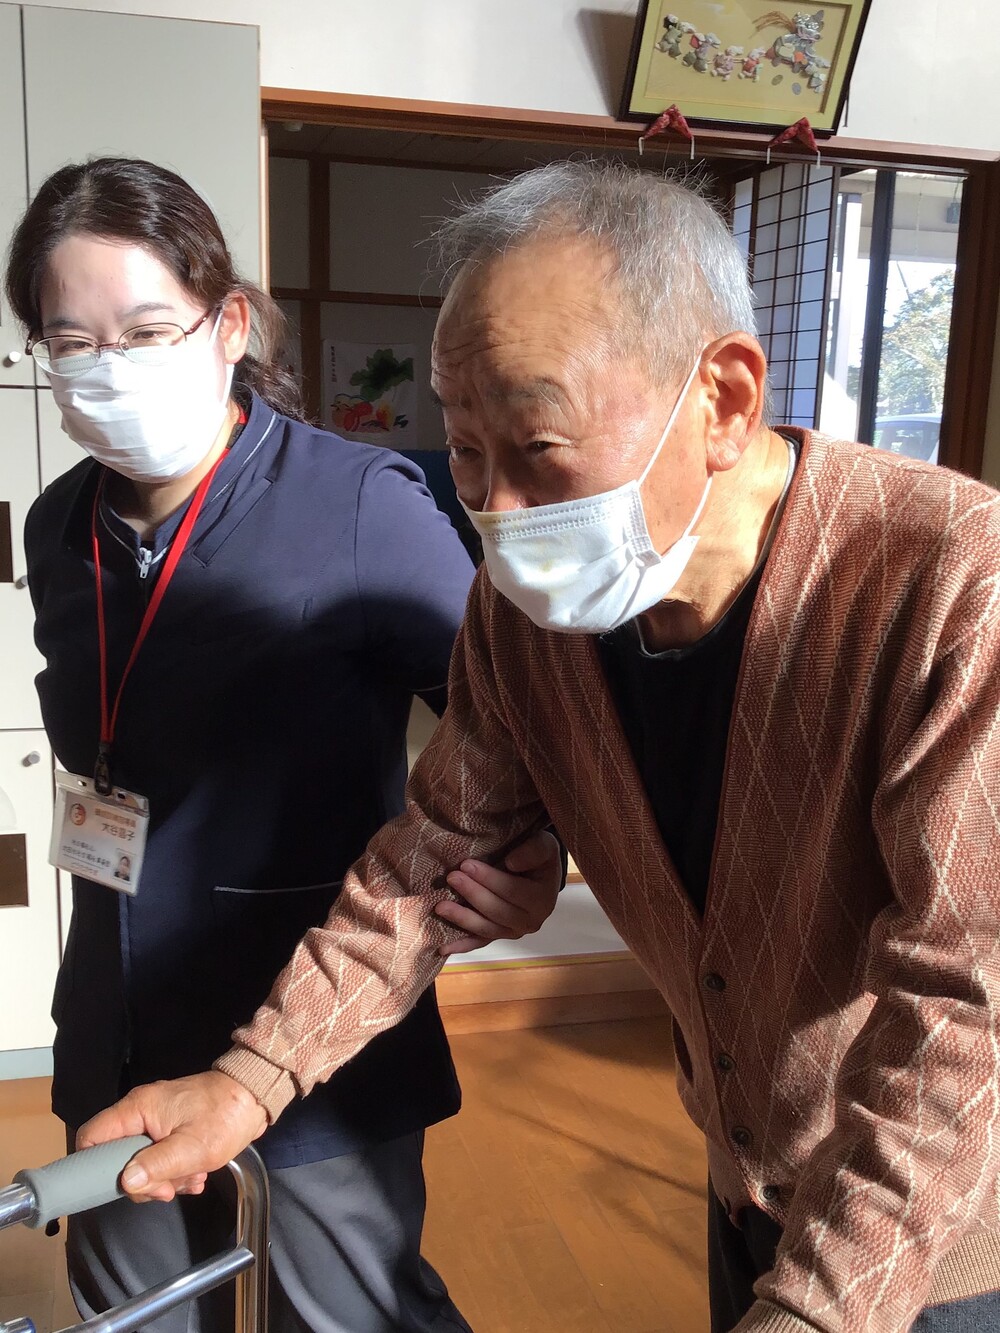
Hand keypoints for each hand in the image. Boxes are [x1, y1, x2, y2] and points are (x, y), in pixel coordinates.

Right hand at [76, 1071, 267, 1202]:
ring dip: (164, 1178)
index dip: (94, 1165)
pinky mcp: (171, 1130)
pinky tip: (196, 1176)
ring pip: (141, 1162)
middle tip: (168, 1188)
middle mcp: (141, 1113)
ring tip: (192, 1178)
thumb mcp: (191, 1148)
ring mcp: (156, 1121)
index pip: (91, 1136)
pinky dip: (175, 1172)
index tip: (122, 1186)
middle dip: (143, 1180)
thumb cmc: (224, 1116)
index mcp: (137, 1109)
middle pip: (117, 1158)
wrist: (255, 1097)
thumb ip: (156, 1165)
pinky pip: (160, 1158)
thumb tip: (126, 1182)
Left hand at [435, 828, 561, 956]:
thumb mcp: (544, 846)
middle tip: (452, 877)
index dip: (489, 878)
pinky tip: (443, 947)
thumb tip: (512, 863)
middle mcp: (530, 921)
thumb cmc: (538, 858)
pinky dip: (462, 945)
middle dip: (472, 894)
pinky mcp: (500, 936)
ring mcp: (514, 932)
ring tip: (440, 907)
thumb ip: (534, 851)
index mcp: (542, 899)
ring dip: (462, 918)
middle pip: (497, 910)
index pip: (512, 890)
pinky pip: (480, 942)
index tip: (466, 864)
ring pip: (486, 929)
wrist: (539, 874)